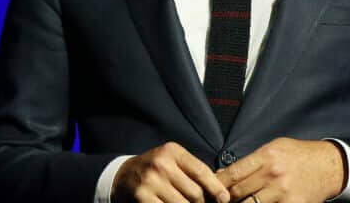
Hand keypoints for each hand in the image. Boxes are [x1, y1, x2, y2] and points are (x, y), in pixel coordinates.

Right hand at [112, 142, 230, 202]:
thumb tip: (221, 191)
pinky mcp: (142, 197)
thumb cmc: (157, 169)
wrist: (125, 175)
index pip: (201, 171)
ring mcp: (150, 182)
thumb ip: (193, 170)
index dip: (215, 188)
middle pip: (194, 192)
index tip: (225, 199)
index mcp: (172, 152)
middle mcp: (161, 164)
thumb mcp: (173, 160)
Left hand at [216, 138, 344, 202]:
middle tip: (216, 201)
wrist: (328, 166)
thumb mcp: (276, 147)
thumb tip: (225, 174)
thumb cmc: (298, 155)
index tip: (210, 188)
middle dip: (225, 198)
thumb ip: (252, 160)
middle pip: (238, 193)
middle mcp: (273, 175)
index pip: (234, 173)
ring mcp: (283, 193)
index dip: (218, 183)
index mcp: (267, 156)